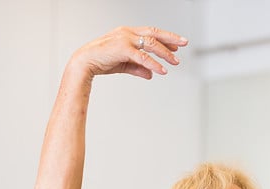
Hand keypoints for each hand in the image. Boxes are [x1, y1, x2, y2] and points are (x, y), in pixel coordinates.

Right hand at [70, 26, 187, 80]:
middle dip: (171, 38)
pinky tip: (162, 71)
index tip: (177, 45)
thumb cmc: (102, 61)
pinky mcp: (122, 48)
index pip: (151, 32)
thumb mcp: (124, 65)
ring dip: (165, 53)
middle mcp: (127, 32)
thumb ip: (139, 68)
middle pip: (154, 33)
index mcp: (127, 32)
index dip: (165, 38)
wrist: (85, 63)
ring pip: (151, 44)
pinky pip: (143, 57)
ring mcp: (125, 39)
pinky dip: (154, 64)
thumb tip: (151, 75)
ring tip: (175, 62)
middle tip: (184, 44)